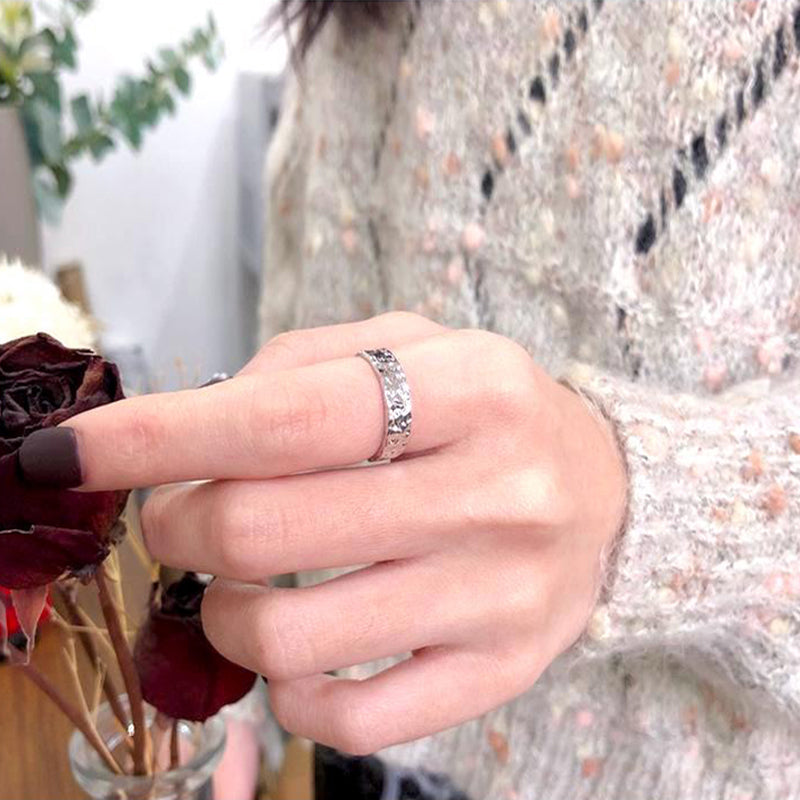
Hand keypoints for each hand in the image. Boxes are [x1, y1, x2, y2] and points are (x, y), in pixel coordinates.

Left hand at [53, 313, 627, 753]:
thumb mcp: (415, 348)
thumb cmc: (489, 412)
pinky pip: (350, 720)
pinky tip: (292, 653)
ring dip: (219, 610)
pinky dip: (284, 693)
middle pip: (265, 528)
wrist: (605, 493)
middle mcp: (496, 493)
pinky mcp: (498, 673)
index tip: (71, 453)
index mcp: (473, 389)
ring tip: (236, 579)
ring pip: (290, 638)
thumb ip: (301, 369)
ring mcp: (499, 596)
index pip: (285, 416)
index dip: (160, 435)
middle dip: (179, 523)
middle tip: (179, 513)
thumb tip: (188, 435)